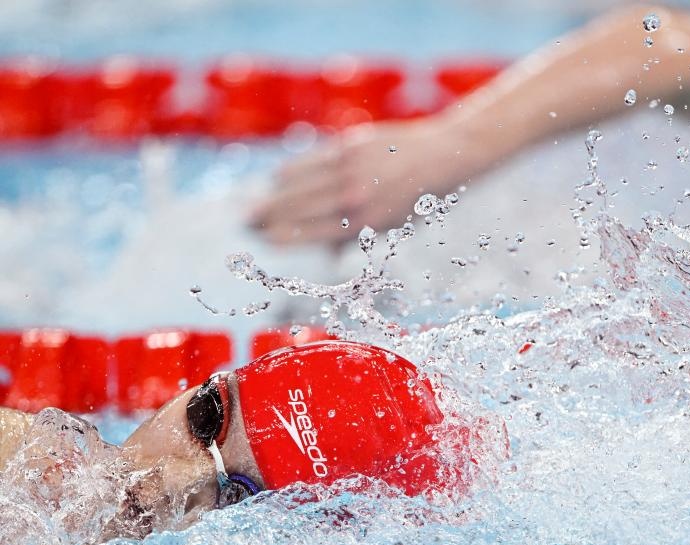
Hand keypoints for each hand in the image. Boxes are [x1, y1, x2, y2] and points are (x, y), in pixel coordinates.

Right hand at [251, 117, 473, 246]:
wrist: (443, 156)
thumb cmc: (420, 198)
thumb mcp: (393, 227)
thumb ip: (358, 237)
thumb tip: (328, 254)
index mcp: (365, 222)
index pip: (311, 233)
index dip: (283, 238)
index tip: (263, 241)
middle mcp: (354, 196)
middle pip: (298, 208)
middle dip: (268, 217)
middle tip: (245, 223)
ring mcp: (350, 168)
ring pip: (299, 183)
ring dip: (272, 195)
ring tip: (252, 204)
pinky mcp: (351, 145)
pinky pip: (312, 159)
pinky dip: (291, 170)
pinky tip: (276, 178)